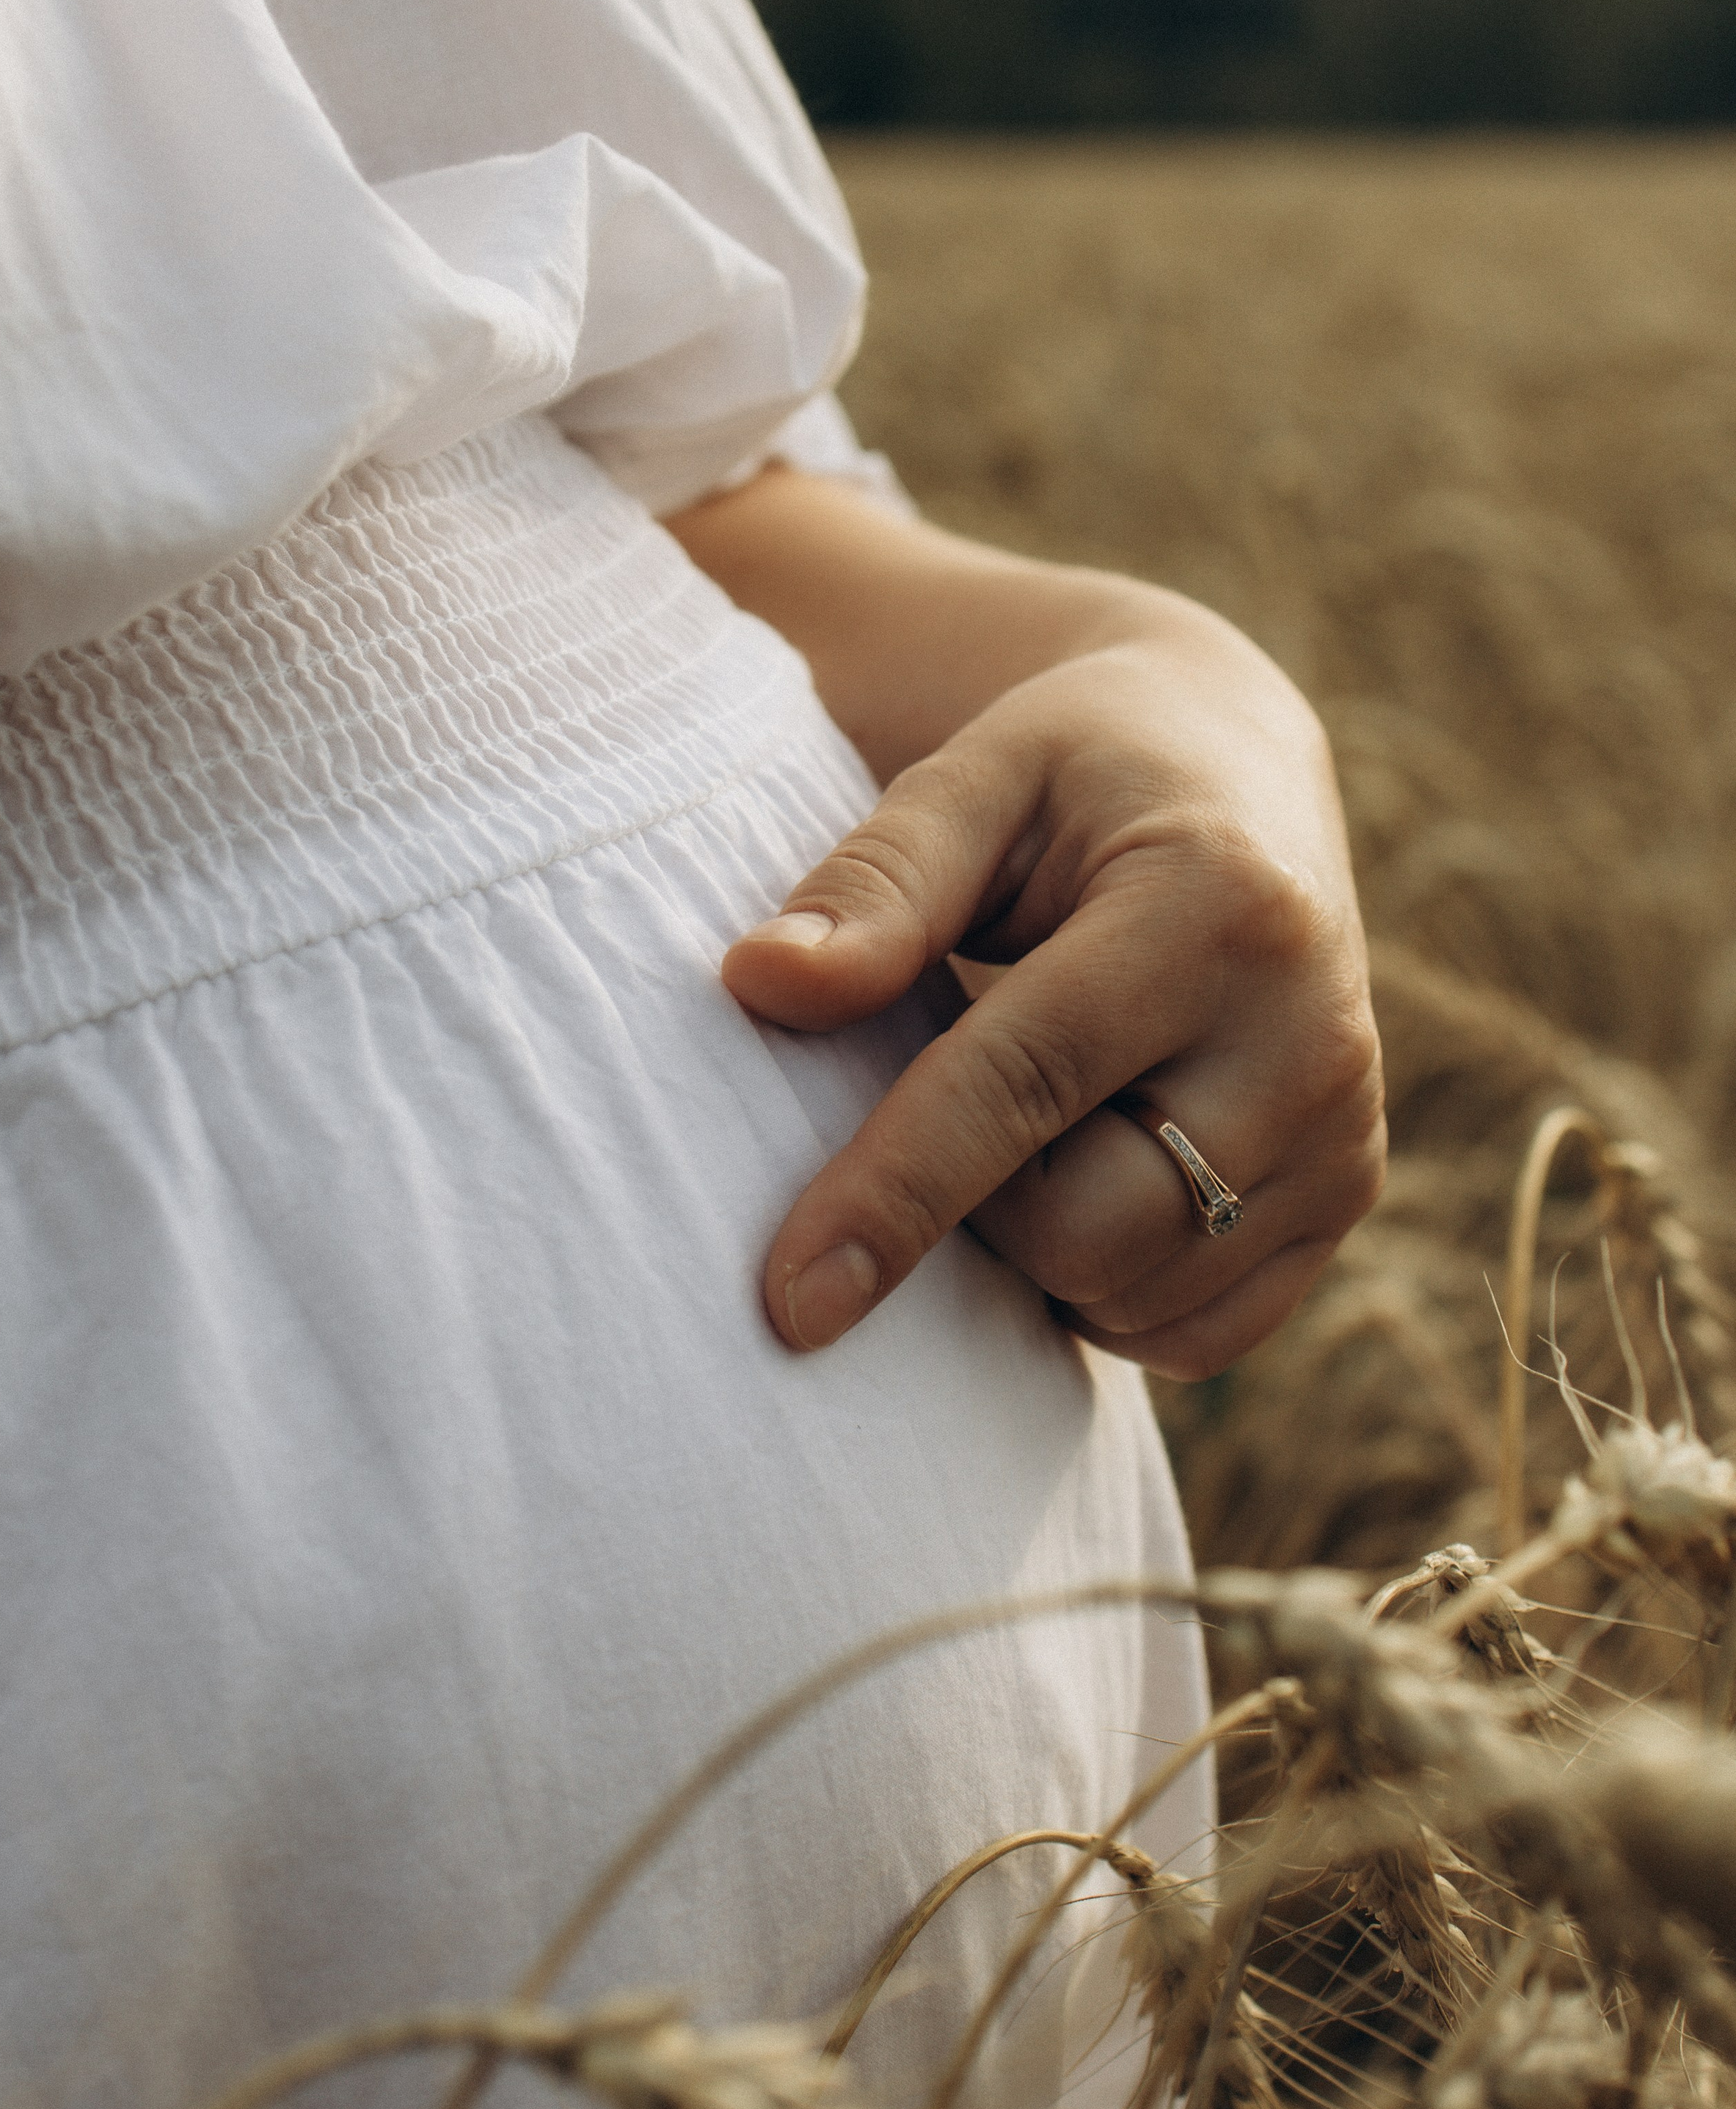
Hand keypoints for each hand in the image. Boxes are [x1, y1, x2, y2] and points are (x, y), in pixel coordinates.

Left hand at [722, 621, 1384, 1375]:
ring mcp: (1345, 1131)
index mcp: (1215, 907)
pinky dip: (1108, 1288)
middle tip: (953, 1094)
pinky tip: (1091, 1174)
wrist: (1236, 776)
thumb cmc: (1077, 775)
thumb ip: (876, 885)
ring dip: (1035, 1246)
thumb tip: (759, 981)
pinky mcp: (1349, 1199)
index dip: (893, 1195)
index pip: (1021, 1088)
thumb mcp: (974, 782)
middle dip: (973, 1206)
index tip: (790, 1300)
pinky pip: (1190, 1333)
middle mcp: (1310, 1036)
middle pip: (1082, 1230)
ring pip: (1127, 1295)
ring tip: (1031, 1118)